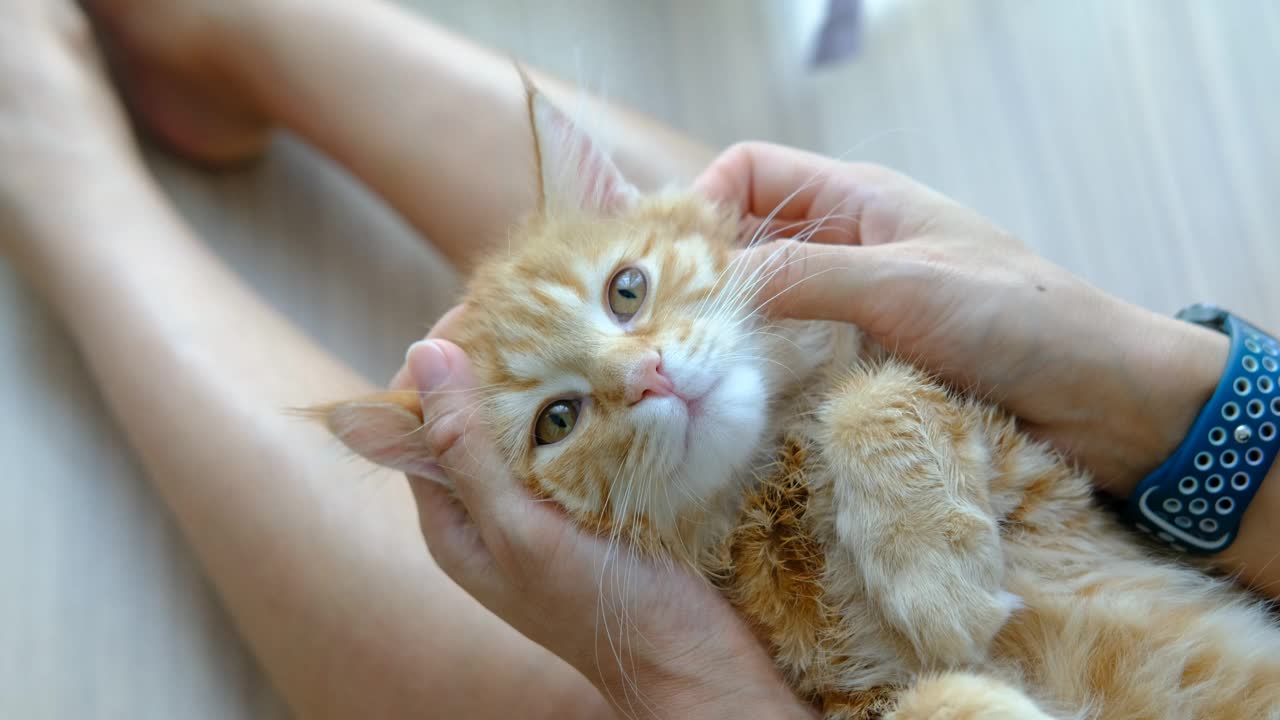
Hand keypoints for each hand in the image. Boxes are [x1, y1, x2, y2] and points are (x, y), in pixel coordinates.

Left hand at [389, 309, 814, 719]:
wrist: (691, 662)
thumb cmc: (603, 609)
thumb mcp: (523, 531)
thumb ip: (468, 450)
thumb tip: (425, 355)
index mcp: (451, 519)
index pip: (415, 414)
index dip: (442, 354)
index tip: (491, 303)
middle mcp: (487, 506)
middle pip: (470, 405)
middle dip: (497, 349)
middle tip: (543, 296)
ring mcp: (541, 499)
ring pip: (525, 411)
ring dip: (545, 363)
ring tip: (579, 313)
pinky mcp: (591, 494)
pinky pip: (572, 428)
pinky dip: (584, 390)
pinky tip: (613, 361)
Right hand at [696, 142, 1228, 496]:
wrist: (1108, 401)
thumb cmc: (1020, 319)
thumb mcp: (903, 284)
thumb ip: (802, 277)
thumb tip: (703, 286)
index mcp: (858, 201)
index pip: (748, 173)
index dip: (701, 204)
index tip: (666, 266)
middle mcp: (848, 251)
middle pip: (746, 244)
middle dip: (702, 278)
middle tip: (658, 332)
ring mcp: (857, 312)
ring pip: (765, 311)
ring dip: (731, 337)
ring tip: (691, 377)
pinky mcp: (868, 369)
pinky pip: (795, 365)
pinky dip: (765, 380)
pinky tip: (743, 410)